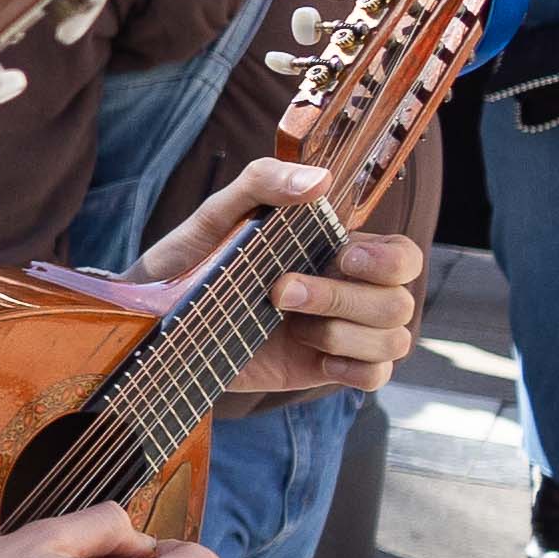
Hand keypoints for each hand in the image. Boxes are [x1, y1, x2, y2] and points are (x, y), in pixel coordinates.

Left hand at [127, 159, 421, 393]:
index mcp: (338, 250)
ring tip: (287, 325)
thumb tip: (320, 180)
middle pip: (399, 302)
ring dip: (342, 333)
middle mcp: (349, 290)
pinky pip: (376, 377)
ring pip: (393, 340)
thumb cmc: (192, 258)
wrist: (155, 317)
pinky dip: (356, 369)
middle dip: (342, 299)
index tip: (343, 257)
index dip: (388, 261)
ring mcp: (339, 332)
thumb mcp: (220, 212)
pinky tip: (317, 358)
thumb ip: (264, 182)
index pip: (403, 256)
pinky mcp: (321, 368)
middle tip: (280, 292)